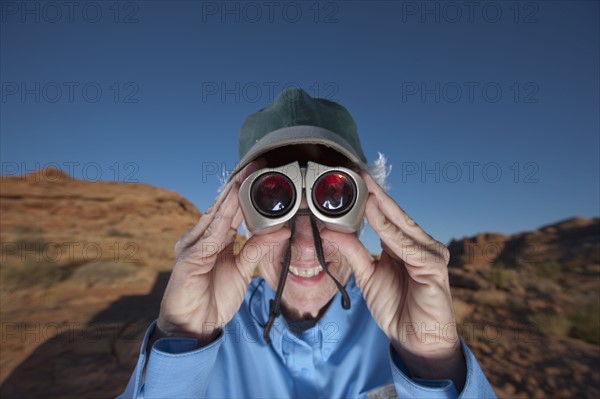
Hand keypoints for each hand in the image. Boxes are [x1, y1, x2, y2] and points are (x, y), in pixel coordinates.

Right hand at [155, 161, 290, 344]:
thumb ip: (257, 250)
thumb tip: (282, 231)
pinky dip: (224, 222)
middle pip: (221, 207)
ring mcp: (193, 246)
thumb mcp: (242, 271)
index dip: (243, 192)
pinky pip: (211, 237)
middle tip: (254, 166)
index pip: (230, 210)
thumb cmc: (212, 298)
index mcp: (213, 239)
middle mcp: (201, 238)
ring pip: (215, 216)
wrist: (193, 326)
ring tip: (244, 178)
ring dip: (231, 197)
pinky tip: (233, 208)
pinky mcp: (190, 258)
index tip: (259, 175)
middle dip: (237, 186)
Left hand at [320, 172, 465, 389]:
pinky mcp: (434, 267)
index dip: (372, 200)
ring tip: (366, 191)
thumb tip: (332, 232)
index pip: (388, 218)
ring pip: (402, 227)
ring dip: (383, 209)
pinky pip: (407, 246)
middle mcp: (420, 246)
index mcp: (405, 246)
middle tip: (360, 175)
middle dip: (378, 195)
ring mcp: (430, 254)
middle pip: (396, 216)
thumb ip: (354, 253)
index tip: (354, 183)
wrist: (416, 340)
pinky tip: (378, 217)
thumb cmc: (397, 308)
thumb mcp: (368, 277)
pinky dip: (390, 232)